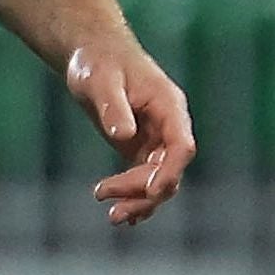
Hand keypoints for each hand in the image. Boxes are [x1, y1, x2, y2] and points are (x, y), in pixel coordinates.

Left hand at [68, 35, 194, 226]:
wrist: (92, 56)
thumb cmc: (98, 63)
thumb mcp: (100, 80)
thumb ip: (113, 106)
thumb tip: (124, 136)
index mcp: (169, 107)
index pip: (182, 146)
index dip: (171, 171)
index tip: (152, 192)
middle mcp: (168, 126)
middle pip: (169, 168)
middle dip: (145, 192)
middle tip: (113, 208)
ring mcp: (156, 138)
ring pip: (157, 178)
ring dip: (139, 200)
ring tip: (114, 218)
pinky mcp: (139, 147)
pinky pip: (143, 177)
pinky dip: (134, 196)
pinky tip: (124, 216)